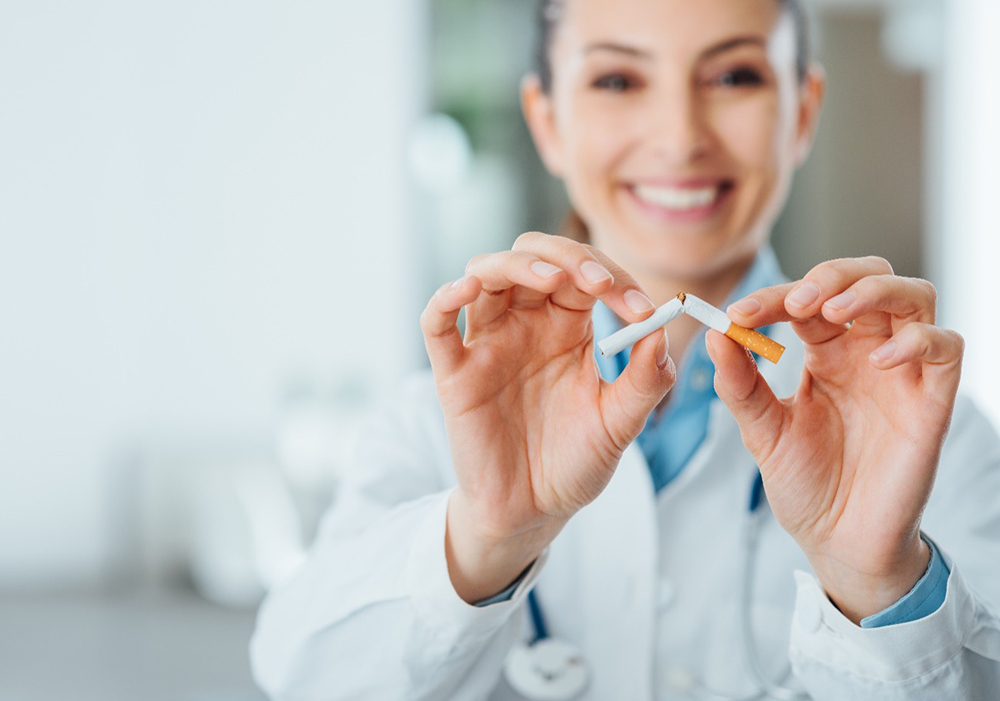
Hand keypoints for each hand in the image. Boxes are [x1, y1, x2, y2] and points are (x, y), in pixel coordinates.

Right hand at [420, 232, 675, 601]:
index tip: (642, 309)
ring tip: (553, 278)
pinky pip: (437, 324)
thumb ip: (643, 380)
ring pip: (486, 273)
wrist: (534, 511)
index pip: (584, 274)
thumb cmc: (576, 462)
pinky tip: (466, 289)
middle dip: (569, 257)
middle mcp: (526, 324)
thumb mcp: (619, 423)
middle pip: (533, 257)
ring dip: (517, 264)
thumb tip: (661, 330)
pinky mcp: (454, 373)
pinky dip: (445, 298)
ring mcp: (487, 344)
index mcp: (567, 327)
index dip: (614, 278)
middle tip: (601, 283)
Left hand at [707, 257, 963, 622]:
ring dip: (874, 291)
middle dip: (832, 276)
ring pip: (913, 296)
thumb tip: (714, 334)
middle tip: (795, 302)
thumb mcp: (762, 431)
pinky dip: (917, 340)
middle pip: (869, 276)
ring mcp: (902, 373)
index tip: (737, 314)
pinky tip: (881, 359)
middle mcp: (866, 353)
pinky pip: (946, 348)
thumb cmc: (806, 484)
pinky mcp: (932, 402)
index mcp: (825, 353)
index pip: (807, 299)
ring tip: (835, 311)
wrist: (838, 542)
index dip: (772, 297)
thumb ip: (740, 384)